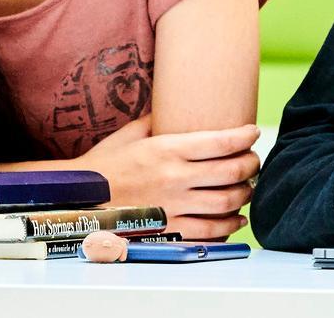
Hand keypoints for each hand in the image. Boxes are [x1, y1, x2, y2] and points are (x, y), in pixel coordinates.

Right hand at [76, 119, 260, 240]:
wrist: (79, 199)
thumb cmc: (105, 163)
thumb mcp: (131, 133)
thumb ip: (159, 119)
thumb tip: (178, 102)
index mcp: (167, 149)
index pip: (220, 141)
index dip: (244, 136)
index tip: (253, 132)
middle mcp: (174, 178)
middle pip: (231, 172)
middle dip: (251, 165)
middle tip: (253, 161)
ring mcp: (173, 206)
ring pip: (226, 203)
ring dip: (244, 195)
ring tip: (247, 188)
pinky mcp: (170, 229)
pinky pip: (210, 230)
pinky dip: (229, 225)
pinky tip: (235, 218)